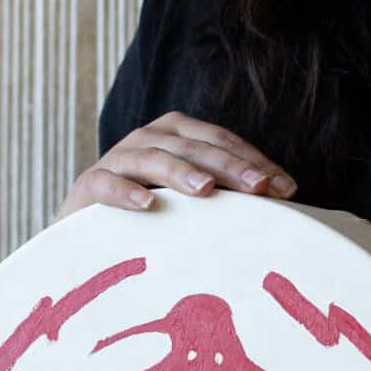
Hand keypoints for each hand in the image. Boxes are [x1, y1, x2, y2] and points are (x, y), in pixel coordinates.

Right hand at [58, 111, 298, 221]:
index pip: (222, 141)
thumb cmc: (151, 216)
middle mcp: (148, 138)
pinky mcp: (88, 185)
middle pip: (194, 146)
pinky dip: (126, 192)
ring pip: (153, 157)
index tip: (286, 189)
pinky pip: (107, 183)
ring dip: (181, 171)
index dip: (254, 161)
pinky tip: (148, 205)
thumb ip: (227, 195)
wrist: (84, 235)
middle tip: (258, 187)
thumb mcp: (191, 203)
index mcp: (177, 135)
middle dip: (229, 165)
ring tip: (206, 190)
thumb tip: (283, 201)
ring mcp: (117, 160)